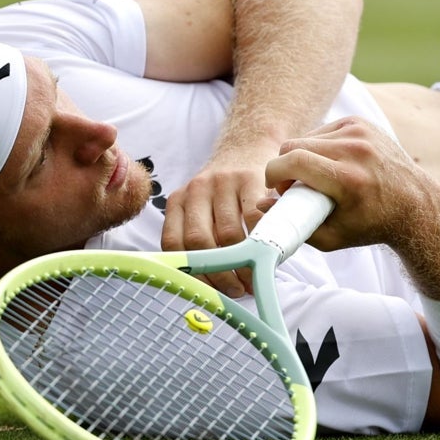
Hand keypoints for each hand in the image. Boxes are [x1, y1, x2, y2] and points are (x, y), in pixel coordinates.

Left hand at [160, 147, 272, 297]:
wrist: (249, 146)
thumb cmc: (226, 192)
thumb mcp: (204, 206)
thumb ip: (200, 236)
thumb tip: (206, 290)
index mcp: (178, 200)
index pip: (173, 244)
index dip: (192, 273)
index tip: (210, 293)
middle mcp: (196, 189)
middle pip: (199, 240)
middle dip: (219, 272)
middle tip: (236, 290)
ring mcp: (223, 181)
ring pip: (227, 233)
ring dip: (242, 263)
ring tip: (252, 277)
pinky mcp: (250, 178)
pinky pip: (254, 218)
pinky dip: (260, 241)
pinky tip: (266, 253)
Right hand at [261, 117, 431, 254]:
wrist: (415, 205)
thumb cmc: (372, 225)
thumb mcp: (331, 238)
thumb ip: (293, 225)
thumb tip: (261, 205)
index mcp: (348, 179)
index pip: (293, 160)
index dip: (274, 173)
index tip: (273, 187)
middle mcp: (355, 149)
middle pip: (294, 145)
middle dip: (284, 165)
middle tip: (292, 186)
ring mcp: (360, 132)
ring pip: (308, 136)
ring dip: (302, 155)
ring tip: (314, 177)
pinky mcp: (361, 123)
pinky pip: (324, 131)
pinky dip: (319, 146)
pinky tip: (330, 164)